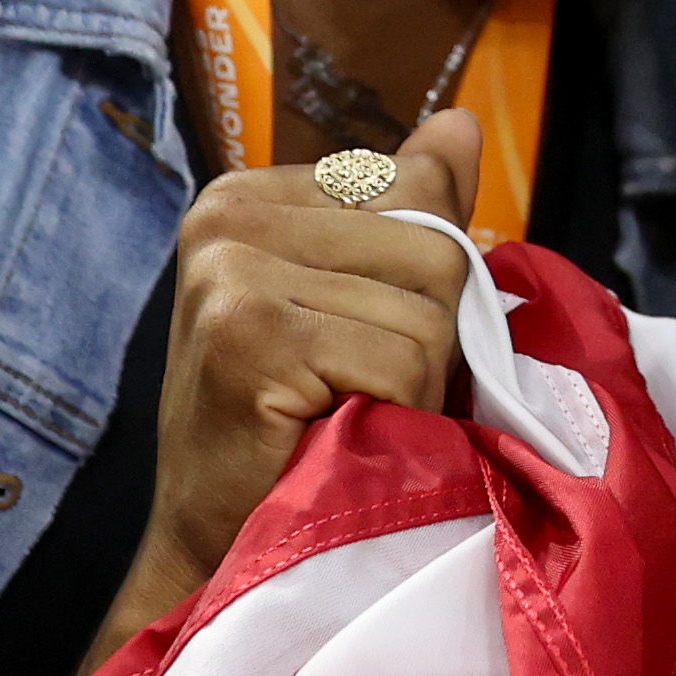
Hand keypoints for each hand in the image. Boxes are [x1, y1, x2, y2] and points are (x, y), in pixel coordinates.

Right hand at [107, 109, 485, 647]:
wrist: (215, 553)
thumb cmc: (290, 435)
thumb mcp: (353, 304)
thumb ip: (409, 212)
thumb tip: (461, 122)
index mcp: (250, 194)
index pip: (414, 192)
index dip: (422, 287)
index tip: (358, 345)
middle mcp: (227, 214)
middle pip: (432, 247)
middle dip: (427, 338)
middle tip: (361, 396)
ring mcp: (230, 268)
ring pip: (428, 304)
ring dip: (416, 382)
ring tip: (350, 416)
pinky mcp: (246, 330)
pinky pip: (403, 355)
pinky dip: (399, 410)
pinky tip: (338, 434)